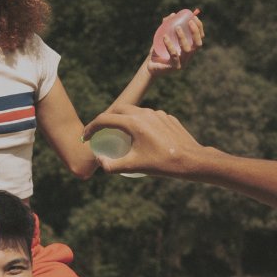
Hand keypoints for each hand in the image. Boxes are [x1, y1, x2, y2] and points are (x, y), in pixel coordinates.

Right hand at [83, 104, 205, 177]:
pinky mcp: (168, 118)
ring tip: (121, 133)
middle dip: (106, 119)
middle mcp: (145, 113)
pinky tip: (142, 137)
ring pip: (135, 112)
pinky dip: (140, 124)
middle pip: (118, 110)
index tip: (86, 136)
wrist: (190, 160)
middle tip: (101, 131)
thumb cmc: (161, 164)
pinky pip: (149, 117)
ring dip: (124, 120)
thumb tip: (99, 161)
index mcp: (133, 123)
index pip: (105, 119)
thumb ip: (112, 166)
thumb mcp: (133, 166)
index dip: (91, 127)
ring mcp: (158, 114)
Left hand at [147, 8, 204, 74]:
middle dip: (196, 32)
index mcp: (189, 49)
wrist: (149, 66)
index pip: (199, 38)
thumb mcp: (162, 36)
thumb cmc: (158, 51)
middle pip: (198, 44)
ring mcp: (182, 63)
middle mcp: (188, 56)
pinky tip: (164, 37)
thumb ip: (167, 26)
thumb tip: (172, 15)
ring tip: (177, 28)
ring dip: (183, 37)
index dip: (199, 27)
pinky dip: (169, 45)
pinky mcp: (175, 67)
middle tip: (189, 22)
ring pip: (187, 49)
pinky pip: (174, 55)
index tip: (194, 17)